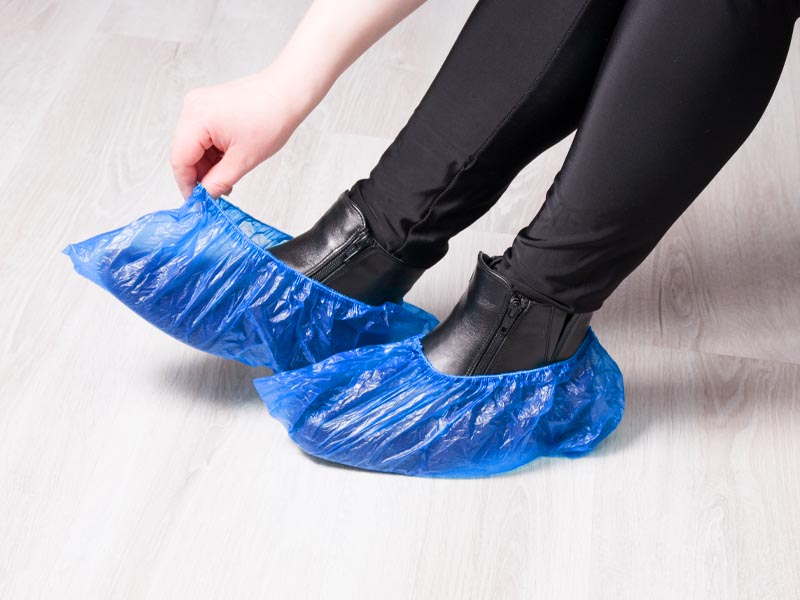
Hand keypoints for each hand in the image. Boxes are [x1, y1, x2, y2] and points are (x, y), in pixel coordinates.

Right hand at [170, 68, 310, 197]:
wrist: (287, 93)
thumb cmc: (271, 118)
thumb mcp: (243, 160)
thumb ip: (218, 182)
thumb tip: (203, 198)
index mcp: (197, 118)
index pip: (179, 160)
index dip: (187, 185)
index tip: (196, 203)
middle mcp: (192, 107)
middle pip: (184, 153)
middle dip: (199, 175)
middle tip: (215, 192)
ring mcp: (199, 105)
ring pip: (193, 146)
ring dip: (207, 165)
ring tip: (227, 177)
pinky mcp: (208, 106)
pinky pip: (201, 135)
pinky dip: (212, 152)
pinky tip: (227, 161)